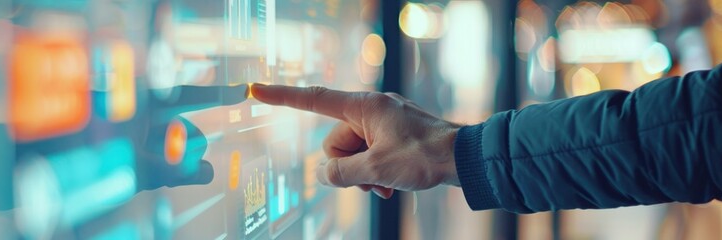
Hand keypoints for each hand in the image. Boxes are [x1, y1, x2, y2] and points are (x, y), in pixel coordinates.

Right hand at [251, 84, 461, 198]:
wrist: (465, 158)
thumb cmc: (424, 156)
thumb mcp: (375, 169)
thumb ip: (341, 172)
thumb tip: (326, 174)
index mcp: (363, 106)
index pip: (313, 99)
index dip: (281, 96)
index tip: (255, 89)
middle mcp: (371, 108)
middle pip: (336, 141)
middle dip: (349, 166)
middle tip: (373, 179)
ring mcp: (384, 121)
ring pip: (354, 152)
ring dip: (365, 173)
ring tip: (387, 185)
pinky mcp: (395, 134)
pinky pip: (371, 153)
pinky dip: (376, 170)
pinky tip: (392, 184)